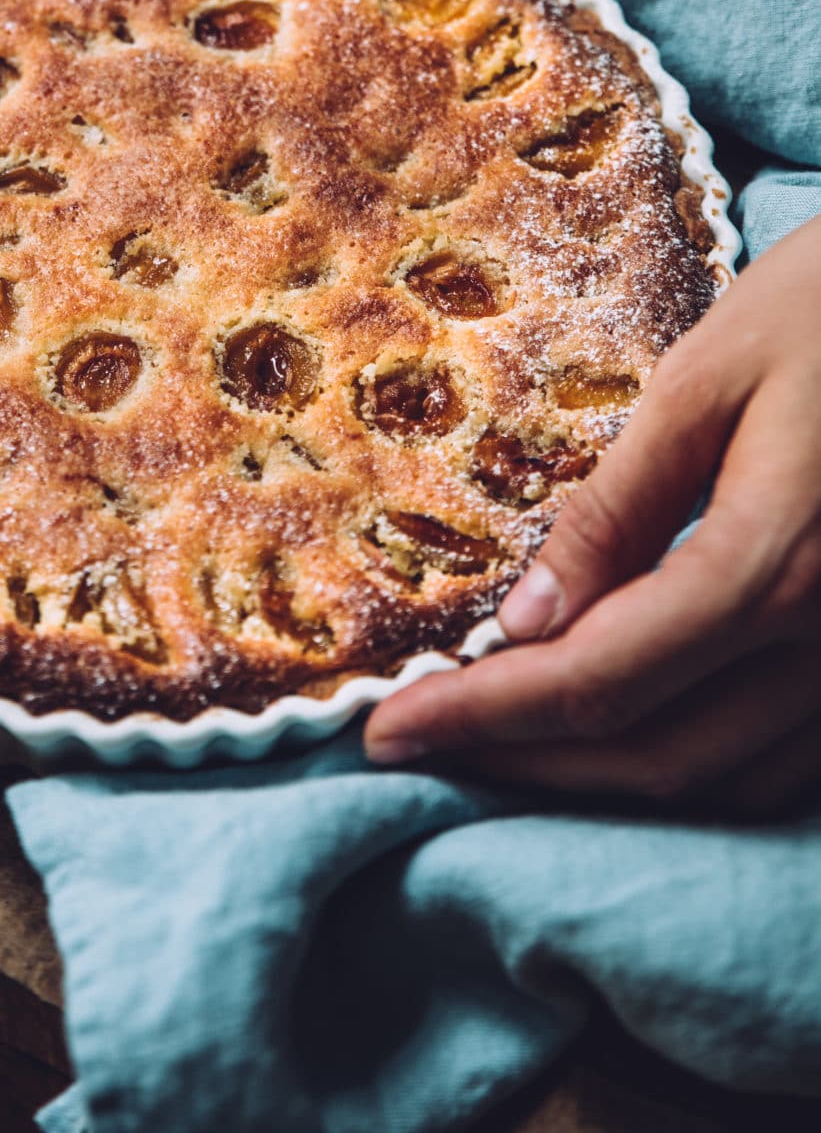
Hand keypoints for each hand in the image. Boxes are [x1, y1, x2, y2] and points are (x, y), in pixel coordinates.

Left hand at [365, 215, 820, 815]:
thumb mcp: (706, 380)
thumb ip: (619, 507)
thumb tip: (523, 620)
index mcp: (777, 562)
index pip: (598, 678)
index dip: (484, 717)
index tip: (383, 730)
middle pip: (653, 756)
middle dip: (520, 766)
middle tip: (413, 746)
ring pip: (718, 781)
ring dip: (594, 783)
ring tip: (492, 747)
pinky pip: (782, 766)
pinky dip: (683, 771)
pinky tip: (611, 735)